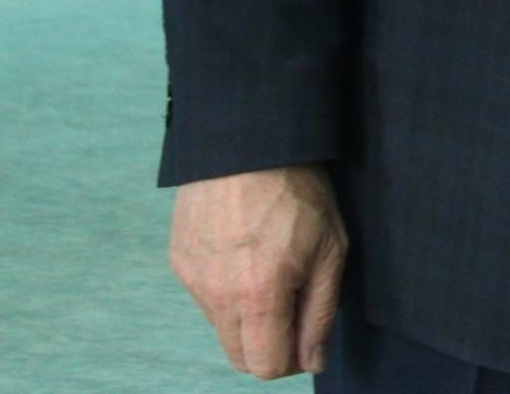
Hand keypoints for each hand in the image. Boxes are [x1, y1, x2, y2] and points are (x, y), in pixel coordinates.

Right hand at [169, 164, 348, 378]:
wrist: (247, 141)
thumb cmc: (298, 190)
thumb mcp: (330, 248)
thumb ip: (320, 313)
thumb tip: (312, 362)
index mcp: (256, 296)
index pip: (264, 366)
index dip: (291, 359)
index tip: (307, 334)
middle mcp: (215, 296)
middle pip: (239, 356)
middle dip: (269, 345)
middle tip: (295, 306)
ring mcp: (192, 279)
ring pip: (221, 327)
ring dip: (248, 316)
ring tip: (272, 267)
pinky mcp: (179, 261)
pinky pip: (205, 296)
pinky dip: (227, 289)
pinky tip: (247, 251)